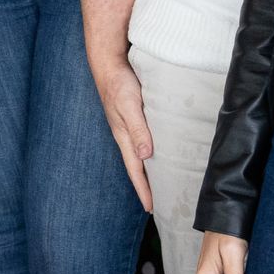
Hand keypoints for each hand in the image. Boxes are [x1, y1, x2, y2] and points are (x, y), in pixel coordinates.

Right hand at [92, 55, 153, 211]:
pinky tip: (161, 151)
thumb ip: (138, 129)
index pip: (135, 170)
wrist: (110, 64)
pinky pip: (146, 140)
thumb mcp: (129, 106)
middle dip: (148, 186)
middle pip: (139, 167)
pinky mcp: (136, 117)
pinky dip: (153, 152)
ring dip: (151, 170)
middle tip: (161, 204)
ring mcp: (131, 127)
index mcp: (124, 138)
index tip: (152, 209)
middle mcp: (127, 136)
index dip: (143, 190)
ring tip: (164, 183)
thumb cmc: (119, 84)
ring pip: (143, 155)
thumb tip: (146, 155)